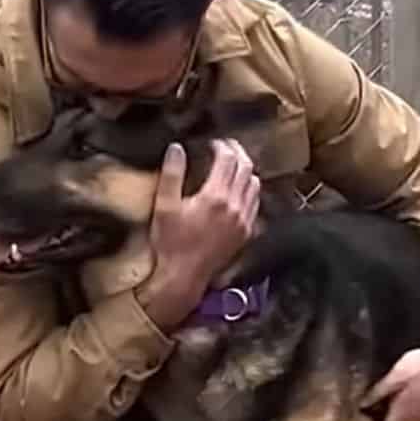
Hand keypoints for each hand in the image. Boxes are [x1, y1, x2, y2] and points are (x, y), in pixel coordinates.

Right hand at [136, 139, 259, 328]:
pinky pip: (255, 204)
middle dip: (236, 153)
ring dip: (245, 171)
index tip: (212, 144)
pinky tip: (238, 191)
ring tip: (232, 166)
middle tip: (225, 148)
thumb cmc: (171, 243)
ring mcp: (244, 221)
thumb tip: (177, 148)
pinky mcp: (246, 233)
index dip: (221, 146)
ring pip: (255, 185)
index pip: (228, 159)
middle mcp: (235, 207)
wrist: (183, 276)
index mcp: (216, 197)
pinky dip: (249, 191)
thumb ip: (172, 174)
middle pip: (246, 168)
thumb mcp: (164, 206)